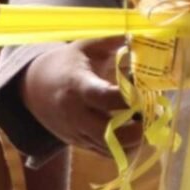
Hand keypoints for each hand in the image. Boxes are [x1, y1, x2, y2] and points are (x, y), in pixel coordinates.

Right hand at [21, 39, 142, 155]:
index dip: (128, 98)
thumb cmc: (70, 62)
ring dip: (134, 141)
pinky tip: (137, 131)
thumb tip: (143, 35)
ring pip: (108, 149)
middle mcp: (75, 113)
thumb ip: (116, 40)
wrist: (35, 87)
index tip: (146, 92)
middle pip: (107, 132)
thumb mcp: (89, 46)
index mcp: (77, 84)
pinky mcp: (79, 144)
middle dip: (135, 129)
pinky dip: (124, 148)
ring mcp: (76, 132)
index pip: (102, 96)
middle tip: (154, 114)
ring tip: (148, 122)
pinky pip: (105, 154)